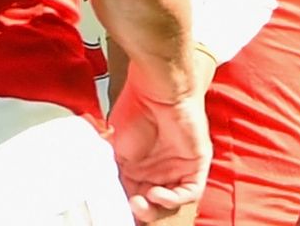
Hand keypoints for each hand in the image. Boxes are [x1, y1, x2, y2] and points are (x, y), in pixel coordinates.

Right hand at [107, 63, 209, 222]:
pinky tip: (158, 193)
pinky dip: (175, 198)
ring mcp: (179, 167)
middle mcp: (160, 170)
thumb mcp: (115, 148)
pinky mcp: (196, 163)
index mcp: (140, 168)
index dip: (126, 205)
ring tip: (140, 203)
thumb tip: (103, 194)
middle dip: (141, 211)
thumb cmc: (135, 109)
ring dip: (156, 208)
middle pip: (153, 204)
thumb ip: (113, 172)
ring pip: (171, 201)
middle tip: (129, 208)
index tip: (114, 210)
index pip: (135, 196)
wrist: (157, 88)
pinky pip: (190, 190)